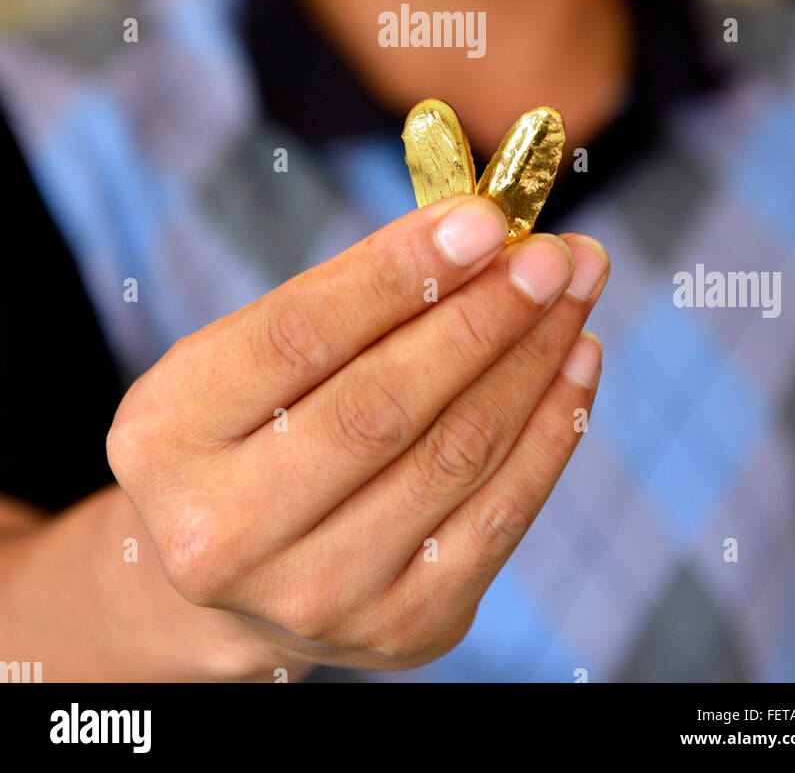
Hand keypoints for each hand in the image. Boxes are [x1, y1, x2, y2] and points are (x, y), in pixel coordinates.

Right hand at [107, 194, 606, 673]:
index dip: (399, 273)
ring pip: (455, 454)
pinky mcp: (401, 628)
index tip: (482, 218)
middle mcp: (225, 534)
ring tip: (576, 289)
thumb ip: (348, 293)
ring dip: (532, 358)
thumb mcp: (250, 351)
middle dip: (486, 315)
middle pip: (384, 404)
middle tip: (552, 252)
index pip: (299, 336)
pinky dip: (551, 428)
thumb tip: (477, 228)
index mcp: (167, 437)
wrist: (238, 570)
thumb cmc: (252, 425)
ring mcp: (316, 596)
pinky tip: (576, 361)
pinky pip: (500, 516)